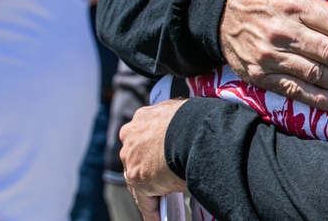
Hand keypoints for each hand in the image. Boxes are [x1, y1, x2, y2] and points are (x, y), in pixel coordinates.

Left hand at [120, 100, 188, 220]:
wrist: (194, 129)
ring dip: (150, 190)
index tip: (159, 158)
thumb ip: (177, 128)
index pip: (144, 138)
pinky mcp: (137, 177)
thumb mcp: (183, 117)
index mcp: (143, 117)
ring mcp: (131, 157)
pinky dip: (152, 209)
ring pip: (138, 179)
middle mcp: (131, 135)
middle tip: (163, 178)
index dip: (152, 150)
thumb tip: (185, 138)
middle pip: (137, 158)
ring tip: (163, 201)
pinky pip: (144, 198)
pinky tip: (159, 216)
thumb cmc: (195, 120)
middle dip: (148, 168)